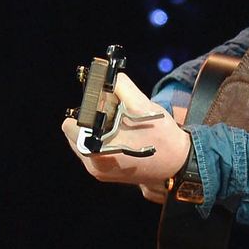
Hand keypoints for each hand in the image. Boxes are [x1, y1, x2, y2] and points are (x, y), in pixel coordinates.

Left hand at [59, 71, 192, 195]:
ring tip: (119, 124)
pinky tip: (121, 134)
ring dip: (96, 129)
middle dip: (90, 119)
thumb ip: (122, 87)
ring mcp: (99, 172)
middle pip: (75, 133)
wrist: (178, 164)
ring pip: (84, 141)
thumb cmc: (162, 138)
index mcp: (97, 152)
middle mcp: (93, 166)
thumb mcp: (143, 106)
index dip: (86, 109)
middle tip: (112, 113)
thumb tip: (108, 75)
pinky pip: (94, 150)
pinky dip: (103, 139)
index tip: (102, 104)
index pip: (70, 125)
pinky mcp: (107, 173)